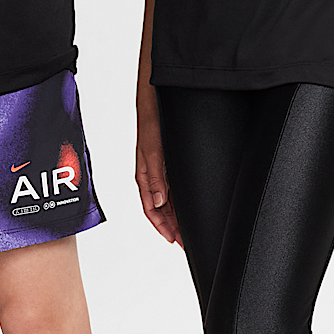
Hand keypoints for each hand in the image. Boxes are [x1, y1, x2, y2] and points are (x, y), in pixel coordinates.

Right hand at [136, 88, 180, 243]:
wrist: (157, 93)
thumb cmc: (151, 117)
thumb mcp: (152, 149)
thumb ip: (155, 176)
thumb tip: (159, 202)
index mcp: (145, 172)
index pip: (151, 208)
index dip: (162, 226)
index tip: (175, 240)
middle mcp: (152, 171)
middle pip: (160, 207)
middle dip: (170, 226)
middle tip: (185, 241)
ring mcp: (160, 165)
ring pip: (167, 198)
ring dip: (175, 215)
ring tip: (187, 229)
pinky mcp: (168, 158)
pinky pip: (172, 186)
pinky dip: (178, 200)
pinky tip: (188, 204)